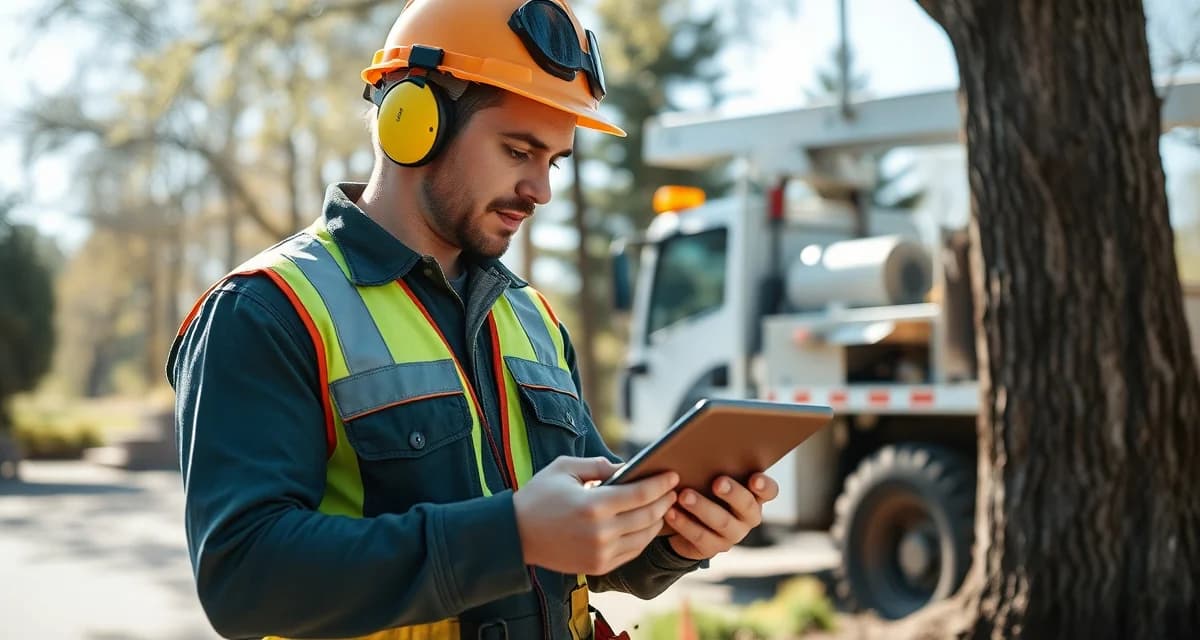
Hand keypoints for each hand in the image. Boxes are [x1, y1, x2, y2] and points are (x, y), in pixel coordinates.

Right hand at [513, 456, 678, 574]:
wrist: (515, 535)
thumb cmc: (539, 496)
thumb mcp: (564, 468)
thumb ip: (598, 465)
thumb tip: (627, 468)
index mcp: (593, 505)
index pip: (641, 494)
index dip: (661, 484)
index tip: (672, 475)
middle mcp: (601, 532)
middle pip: (648, 516)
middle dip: (665, 501)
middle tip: (673, 490)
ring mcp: (600, 552)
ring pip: (644, 536)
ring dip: (658, 520)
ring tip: (663, 507)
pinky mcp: (598, 566)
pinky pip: (632, 551)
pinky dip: (643, 537)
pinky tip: (646, 525)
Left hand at [665, 473, 778, 560]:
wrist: (686, 522)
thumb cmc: (702, 488)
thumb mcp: (711, 477)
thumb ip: (715, 466)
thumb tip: (702, 448)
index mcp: (754, 495)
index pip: (769, 490)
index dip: (764, 486)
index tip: (754, 479)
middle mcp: (748, 516)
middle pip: (747, 505)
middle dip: (732, 493)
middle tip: (717, 482)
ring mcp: (732, 534)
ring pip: (722, 522)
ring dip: (702, 507)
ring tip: (684, 496)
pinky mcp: (713, 548)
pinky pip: (700, 536)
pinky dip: (684, 523)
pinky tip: (671, 512)